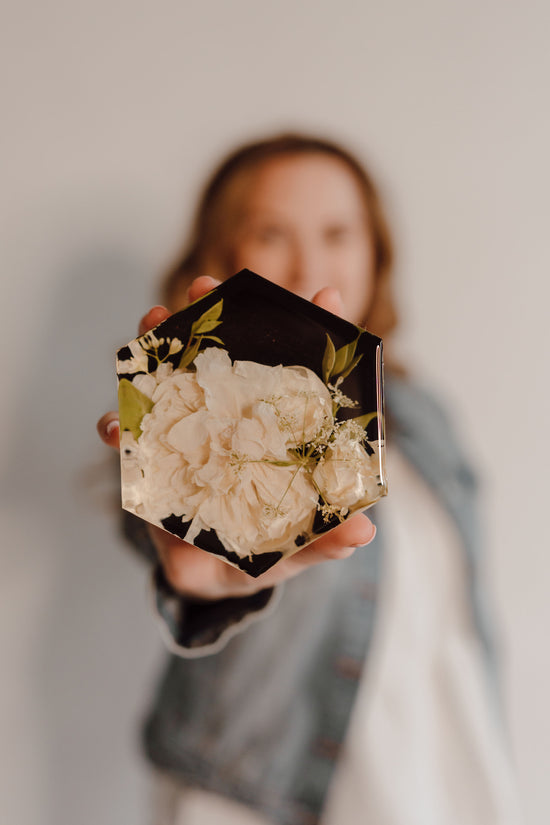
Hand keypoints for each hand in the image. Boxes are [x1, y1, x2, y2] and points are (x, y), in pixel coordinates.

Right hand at [97, 276, 375, 599]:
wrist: (214, 580)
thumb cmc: (266, 553)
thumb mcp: (296, 546)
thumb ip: (325, 539)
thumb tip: (363, 531)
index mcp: (277, 432)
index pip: (300, 373)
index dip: (315, 333)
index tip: (325, 295)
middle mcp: (233, 419)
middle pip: (227, 356)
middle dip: (215, 316)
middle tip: (206, 285)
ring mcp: (190, 432)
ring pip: (172, 377)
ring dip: (158, 345)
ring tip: (151, 320)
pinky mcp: (153, 459)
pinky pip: (131, 433)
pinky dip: (118, 424)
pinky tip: (114, 424)